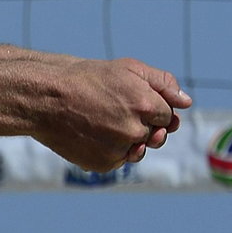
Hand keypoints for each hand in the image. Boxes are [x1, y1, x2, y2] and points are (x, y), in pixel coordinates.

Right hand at [32, 58, 190, 171]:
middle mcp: (136, 131)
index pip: (168, 116)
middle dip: (142, 125)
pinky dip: (108, 150)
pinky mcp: (103, 164)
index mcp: (147, 105)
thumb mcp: (127, 68)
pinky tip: (90, 133)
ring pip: (137, 150)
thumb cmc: (84, 78)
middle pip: (155, 135)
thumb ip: (163, 82)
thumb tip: (186, 102)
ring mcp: (119, 150)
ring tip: (101, 122)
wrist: (44, 98)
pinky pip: (117, 161)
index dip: (150, 107)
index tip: (129, 100)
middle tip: (116, 112)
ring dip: (127, 140)